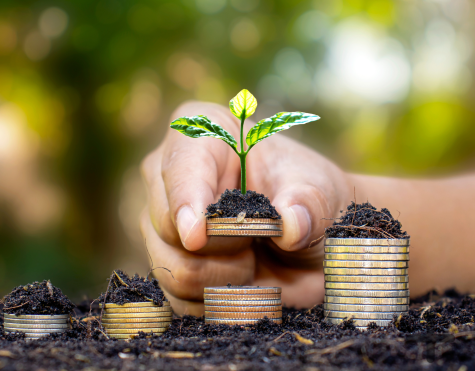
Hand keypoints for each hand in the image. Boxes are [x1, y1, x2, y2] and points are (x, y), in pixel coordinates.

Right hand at [140, 101, 352, 314]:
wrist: (311, 238)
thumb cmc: (309, 198)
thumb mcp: (318, 191)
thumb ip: (307, 204)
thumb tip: (290, 224)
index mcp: (203, 139)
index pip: (181, 167)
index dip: (186, 200)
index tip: (198, 236)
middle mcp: (173, 180)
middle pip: (169, 225)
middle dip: (223, 245)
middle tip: (259, 238)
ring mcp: (166, 224)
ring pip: (172, 267)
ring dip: (224, 276)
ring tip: (253, 258)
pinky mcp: (170, 263)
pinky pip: (178, 297)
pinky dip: (217, 299)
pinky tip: (241, 280)